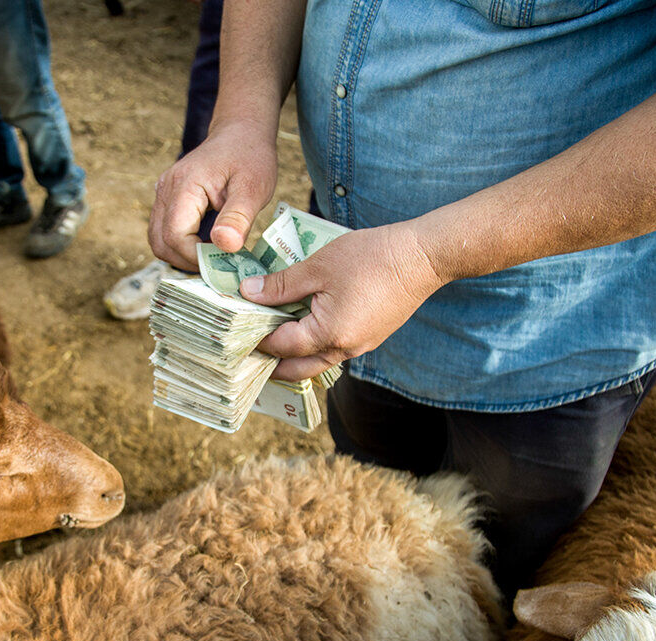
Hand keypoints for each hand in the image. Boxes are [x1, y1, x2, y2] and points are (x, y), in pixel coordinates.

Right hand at [149, 119, 277, 269]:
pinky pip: (164, 230)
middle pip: (159, 242)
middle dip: (187, 261)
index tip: (222, 264)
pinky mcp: (167, 199)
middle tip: (218, 266)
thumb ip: (238, 217)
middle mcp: (166, 189)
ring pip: (158, 239)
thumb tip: (225, 245)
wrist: (240, 133)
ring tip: (213, 257)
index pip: (174, 236)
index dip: (195, 257)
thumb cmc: (250, 157)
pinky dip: (181, 245)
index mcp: (184, 185)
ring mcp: (163, 194)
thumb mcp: (253, 187)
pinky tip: (206, 246)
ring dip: (182, 255)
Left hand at [239, 221, 445, 379]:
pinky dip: (312, 345)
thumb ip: (281, 285)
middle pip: (296, 369)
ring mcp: (359, 347)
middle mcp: (344, 350)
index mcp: (328, 335)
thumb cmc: (370, 257)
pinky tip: (301, 325)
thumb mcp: (318, 266)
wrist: (423, 257)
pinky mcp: (369, 337)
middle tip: (245, 351)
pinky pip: (332, 350)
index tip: (233, 332)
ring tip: (268, 338)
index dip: (254, 339)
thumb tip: (247, 294)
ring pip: (315, 362)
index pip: (280, 347)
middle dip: (270, 363)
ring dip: (292, 356)